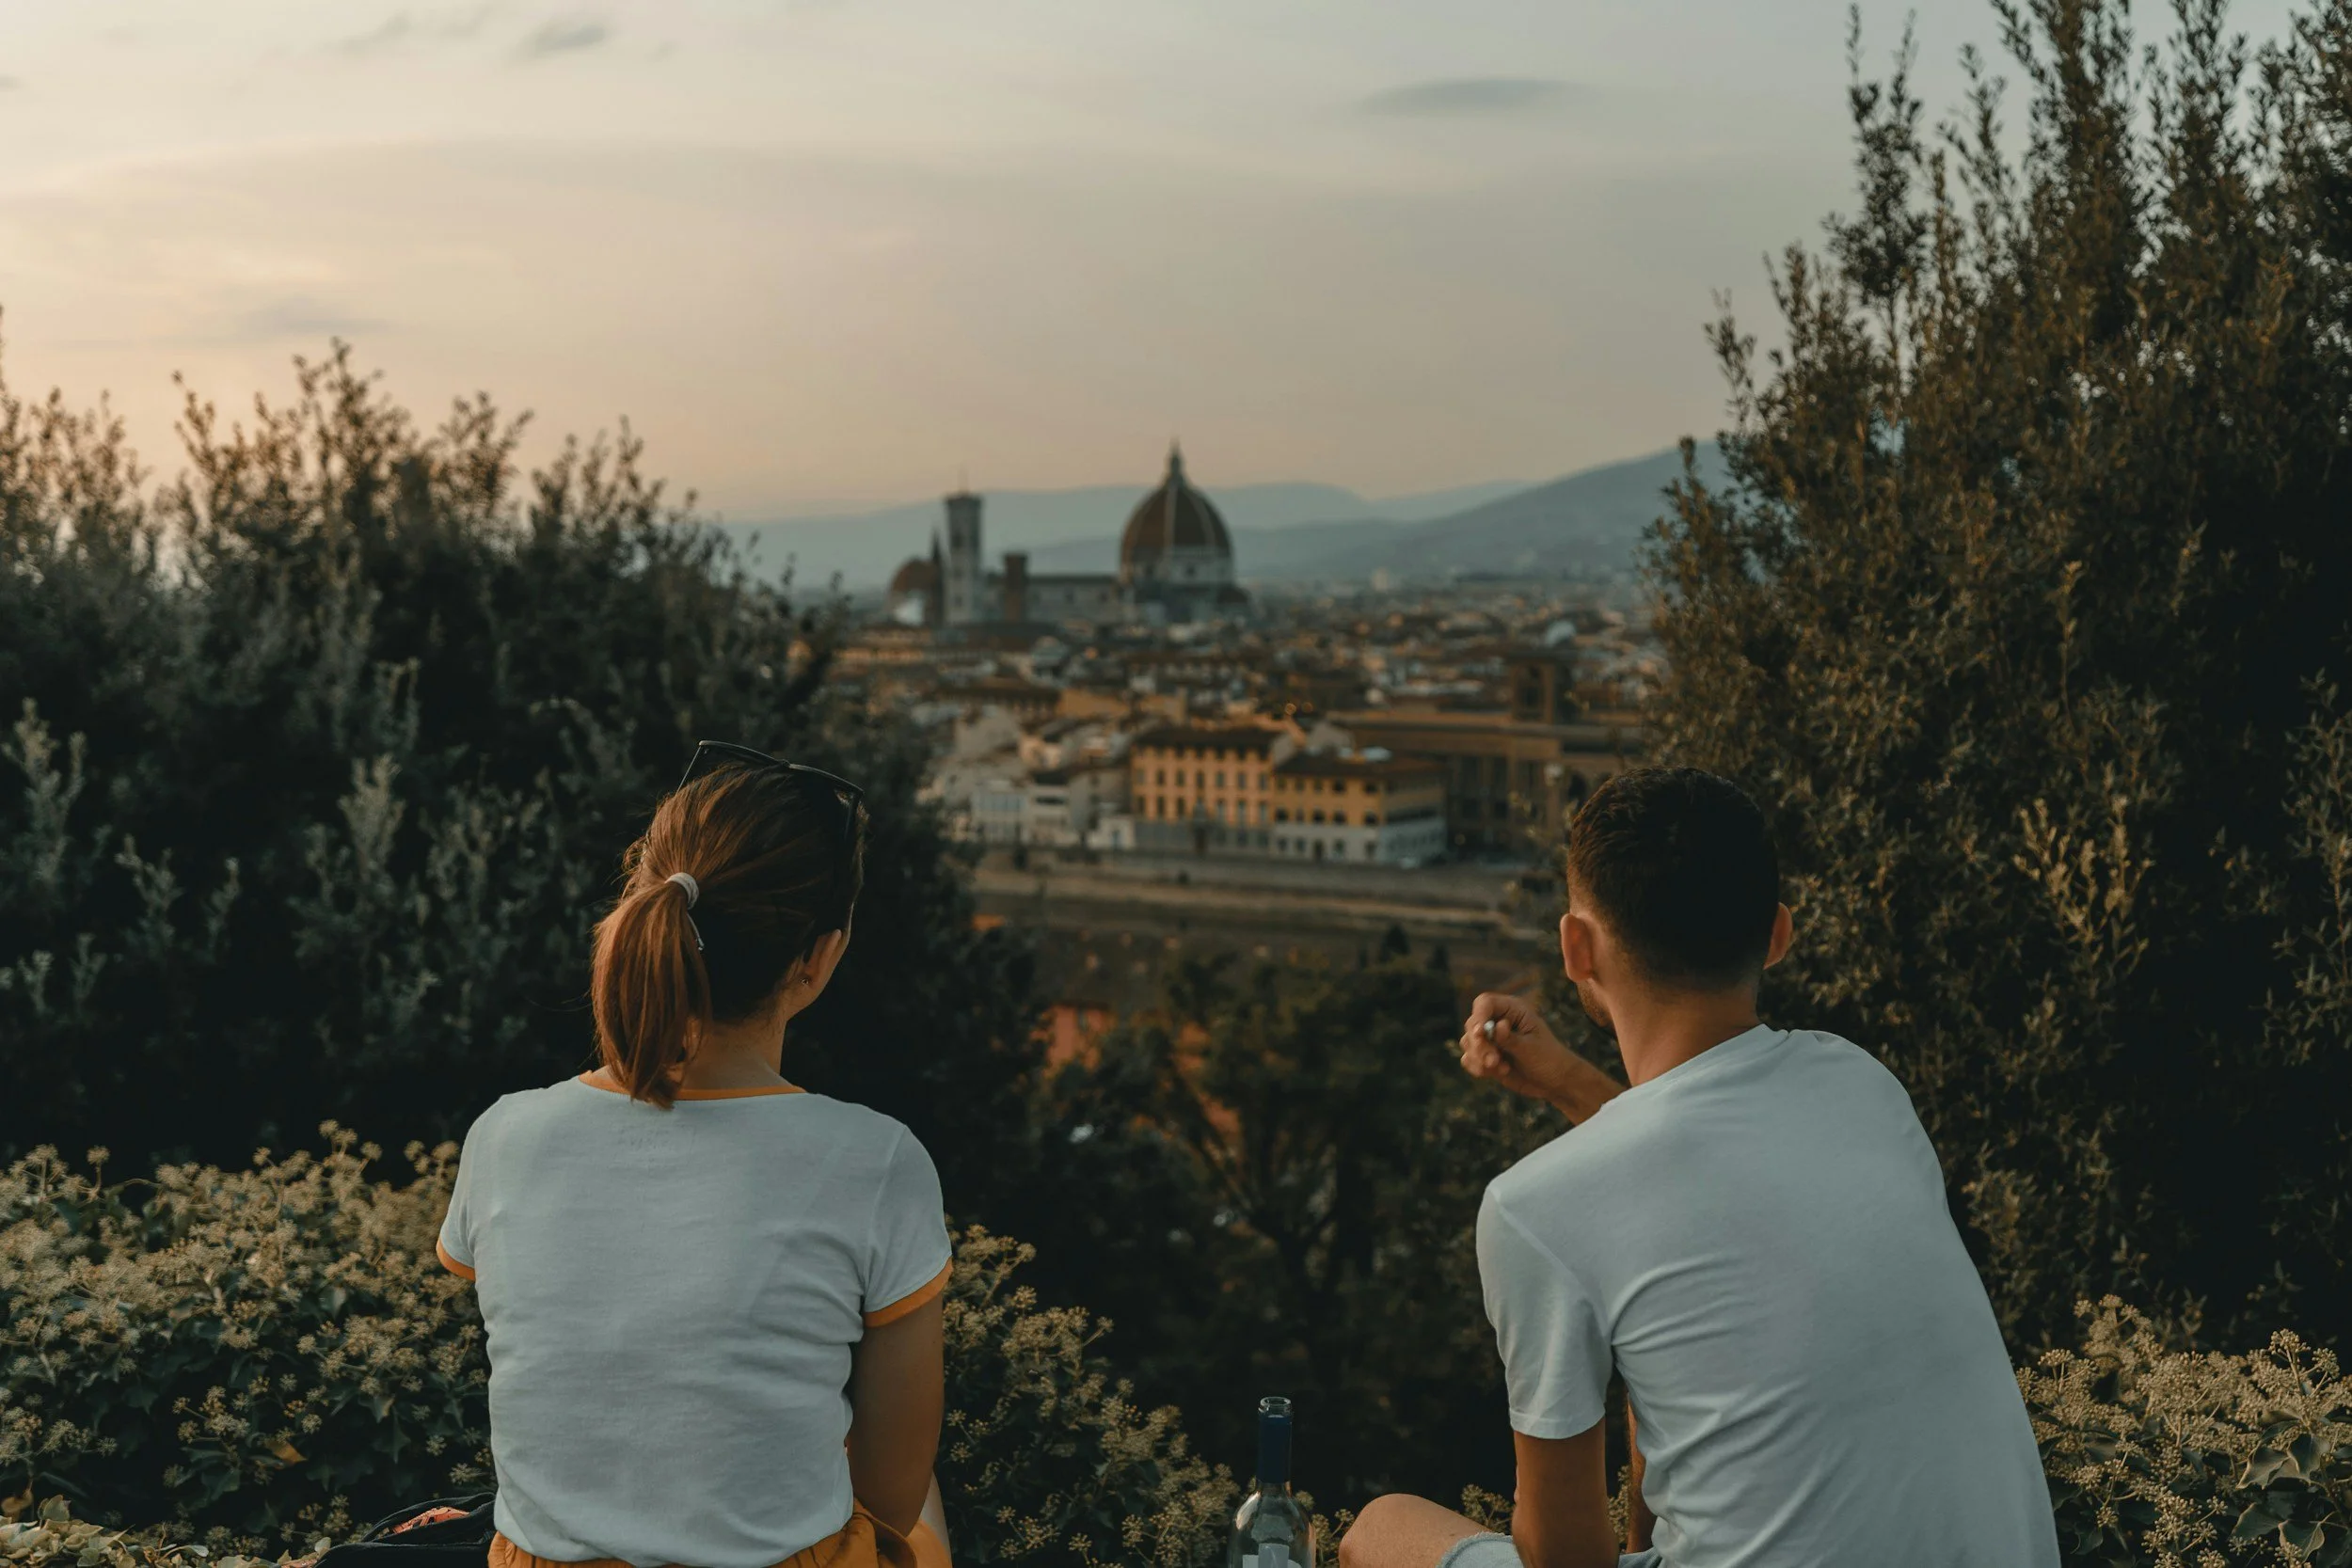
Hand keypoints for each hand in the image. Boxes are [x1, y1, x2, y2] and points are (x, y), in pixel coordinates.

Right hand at [1458, 993, 1622, 1123]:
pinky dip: (1477, 1067)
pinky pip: (1468, 1058)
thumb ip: (1510, 1038)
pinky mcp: (1486, 1055)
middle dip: (1479, 1045)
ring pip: (1468, 1042)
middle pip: (1472, 1024)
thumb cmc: (1548, 1059)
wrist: (1555, 1082)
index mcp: (1513, 1010)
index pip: (1485, 1003)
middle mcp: (1498, 1020)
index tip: (1479, 1034)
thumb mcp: (1531, 1048)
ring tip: (1501, 1068)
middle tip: (1494, 1061)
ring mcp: (1491, 1039)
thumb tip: (1497, 1025)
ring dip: (1479, 1058)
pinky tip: (1497, 1073)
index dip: (1478, 1016)